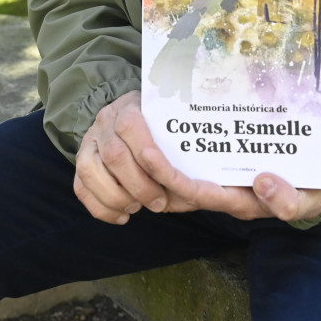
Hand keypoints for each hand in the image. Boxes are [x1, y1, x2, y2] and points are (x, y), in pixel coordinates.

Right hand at [74, 91, 195, 223]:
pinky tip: (123, 215)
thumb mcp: (181, 130)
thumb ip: (202, 155)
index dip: (147, 154)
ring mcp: (90, 140)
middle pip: (113, 154)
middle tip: (159, 202)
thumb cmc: (167, 133)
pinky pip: (80, 187)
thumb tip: (240, 197)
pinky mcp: (82, 162)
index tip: (167, 180)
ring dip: (116, 196)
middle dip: (138, 185)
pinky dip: (101, 207)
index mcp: (131, 105)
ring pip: (89, 170)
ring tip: (137, 207)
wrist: (137, 124)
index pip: (132, 125)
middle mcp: (105, 120)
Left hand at [139, 142, 320, 221]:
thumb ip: (290, 201)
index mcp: (241, 200)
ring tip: (139, 127)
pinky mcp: (217, 159)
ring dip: (158, 155)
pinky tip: (157, 117)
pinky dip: (170, 143)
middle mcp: (224, 190)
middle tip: (137, 145)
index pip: (201, 194)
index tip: (153, 160)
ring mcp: (219, 176)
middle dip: (158, 167)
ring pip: (181, 171)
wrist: (314, 171)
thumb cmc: (310, 186)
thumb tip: (262, 183)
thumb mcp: (310, 198)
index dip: (176, 181)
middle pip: (182, 184)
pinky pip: (188, 157)